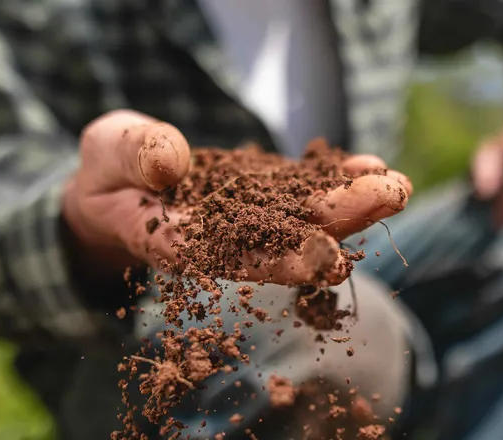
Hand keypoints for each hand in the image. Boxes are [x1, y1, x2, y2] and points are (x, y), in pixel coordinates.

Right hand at [62, 110, 411, 284]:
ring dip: (354, 203)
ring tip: (396, 184)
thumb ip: (133, 155)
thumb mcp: (106, 153)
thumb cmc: (108, 173)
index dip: (281, 261)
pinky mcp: (267, 196)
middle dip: (340, 221)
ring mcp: (253, 218)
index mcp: (183, 243)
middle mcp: (229, 239)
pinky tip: (373, 166)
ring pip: (306, 216)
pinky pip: (306, 189)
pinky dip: (338, 180)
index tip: (328, 259)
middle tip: (391, 198)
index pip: (235, 259)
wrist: (124, 182)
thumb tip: (172, 160)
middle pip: (288, 239)